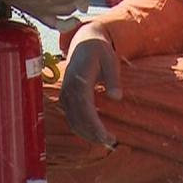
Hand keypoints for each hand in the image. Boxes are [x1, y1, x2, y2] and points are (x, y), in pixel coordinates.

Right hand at [59, 22, 122, 145]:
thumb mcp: (110, 59)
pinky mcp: (65, 97)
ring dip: (87, 134)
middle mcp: (69, 90)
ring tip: (106, 140)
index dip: (95, 126)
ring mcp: (65, 94)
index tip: (108, 137)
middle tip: (112, 142)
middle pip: (78, 119)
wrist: (84, 40)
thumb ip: (113, 78)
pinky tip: (95, 133)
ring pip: (73, 121)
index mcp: (79, 80)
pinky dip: (81, 128)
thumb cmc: (99, 50)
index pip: (85, 109)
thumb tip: (117, 97)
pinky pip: (71, 118)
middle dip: (93, 134)